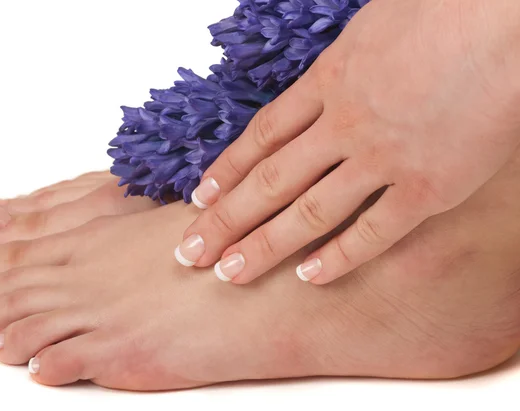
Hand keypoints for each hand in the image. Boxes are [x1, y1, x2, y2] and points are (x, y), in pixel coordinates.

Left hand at [174, 0, 519, 283]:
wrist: (505, 18)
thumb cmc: (445, 9)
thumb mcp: (371, 29)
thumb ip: (340, 67)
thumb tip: (321, 87)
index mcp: (329, 81)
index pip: (261, 137)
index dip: (227, 171)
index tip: (200, 198)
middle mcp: (344, 125)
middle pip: (269, 182)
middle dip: (225, 221)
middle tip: (190, 252)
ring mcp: (382, 158)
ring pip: (308, 213)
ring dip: (264, 247)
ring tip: (229, 273)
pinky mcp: (428, 186)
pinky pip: (374, 231)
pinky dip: (339, 257)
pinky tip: (308, 276)